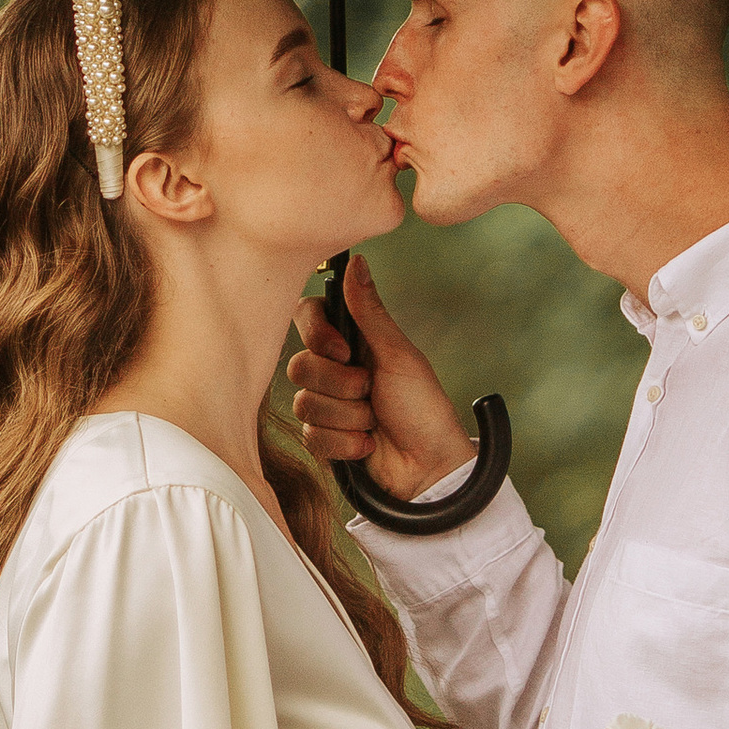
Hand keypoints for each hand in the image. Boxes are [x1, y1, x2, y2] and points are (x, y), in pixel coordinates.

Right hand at [289, 253, 474, 499]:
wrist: (428, 468)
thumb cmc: (423, 408)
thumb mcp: (399, 355)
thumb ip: (370, 312)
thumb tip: (356, 260)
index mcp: (353, 340)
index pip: (306, 317)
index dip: (316, 334)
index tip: (343, 350)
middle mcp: (335, 368)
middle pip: (299, 366)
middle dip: (340, 385)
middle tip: (370, 392)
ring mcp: (329, 404)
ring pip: (305, 405)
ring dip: (347, 417)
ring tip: (374, 421)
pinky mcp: (325, 438)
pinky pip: (311, 436)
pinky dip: (344, 443)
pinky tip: (367, 445)